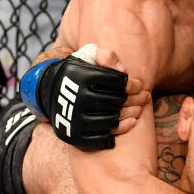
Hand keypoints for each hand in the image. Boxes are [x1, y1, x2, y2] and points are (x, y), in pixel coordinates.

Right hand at [20, 44, 142, 149]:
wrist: (49, 91)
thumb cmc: (76, 72)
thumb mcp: (87, 56)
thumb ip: (106, 55)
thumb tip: (123, 70)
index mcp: (81, 77)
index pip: (117, 82)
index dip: (132, 84)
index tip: (139, 85)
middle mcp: (77, 99)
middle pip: (117, 102)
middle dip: (135, 99)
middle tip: (145, 97)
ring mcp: (75, 119)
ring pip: (112, 120)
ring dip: (130, 115)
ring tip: (138, 109)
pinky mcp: (75, 135)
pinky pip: (102, 138)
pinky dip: (119, 131)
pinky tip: (130, 122)